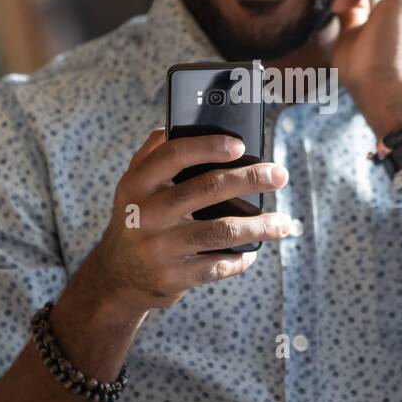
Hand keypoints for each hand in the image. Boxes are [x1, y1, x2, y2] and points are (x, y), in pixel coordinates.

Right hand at [78, 128, 291, 318]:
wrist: (117, 276)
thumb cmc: (136, 218)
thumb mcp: (133, 185)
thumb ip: (153, 153)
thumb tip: (182, 124)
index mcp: (137, 184)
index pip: (174, 154)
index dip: (209, 146)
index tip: (241, 146)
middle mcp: (145, 214)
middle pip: (208, 188)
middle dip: (250, 179)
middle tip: (280, 175)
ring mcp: (159, 248)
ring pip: (222, 231)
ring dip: (260, 226)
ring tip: (284, 223)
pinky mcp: (173, 277)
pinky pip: (218, 265)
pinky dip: (240, 258)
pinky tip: (252, 251)